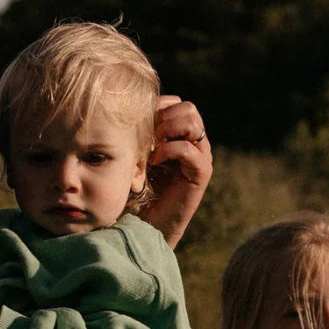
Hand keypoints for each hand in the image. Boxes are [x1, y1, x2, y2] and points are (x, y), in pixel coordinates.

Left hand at [139, 96, 212, 248]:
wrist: (144, 225)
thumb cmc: (133, 192)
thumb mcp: (133, 155)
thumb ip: (140, 132)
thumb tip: (127, 106)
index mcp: (179, 135)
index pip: (175, 103)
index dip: (157, 107)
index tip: (137, 125)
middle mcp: (193, 143)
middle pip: (187, 108)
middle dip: (163, 117)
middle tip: (145, 136)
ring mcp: (200, 157)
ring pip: (192, 121)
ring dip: (167, 129)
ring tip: (150, 147)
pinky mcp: (201, 173)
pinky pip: (189, 149)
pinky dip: (169, 150)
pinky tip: (152, 161)